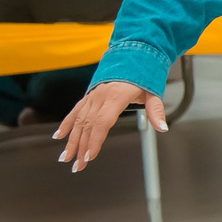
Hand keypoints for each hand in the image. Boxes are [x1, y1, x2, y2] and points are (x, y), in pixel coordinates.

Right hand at [54, 79, 169, 171]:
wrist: (132, 55)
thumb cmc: (143, 75)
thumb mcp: (153, 92)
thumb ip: (156, 111)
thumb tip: (162, 127)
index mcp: (115, 96)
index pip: (102, 123)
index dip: (95, 140)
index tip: (90, 156)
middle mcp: (100, 97)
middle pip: (87, 126)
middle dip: (80, 148)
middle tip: (77, 166)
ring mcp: (92, 96)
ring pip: (78, 121)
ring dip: (71, 140)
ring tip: (65, 157)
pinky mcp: (88, 96)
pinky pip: (75, 111)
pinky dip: (66, 124)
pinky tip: (59, 136)